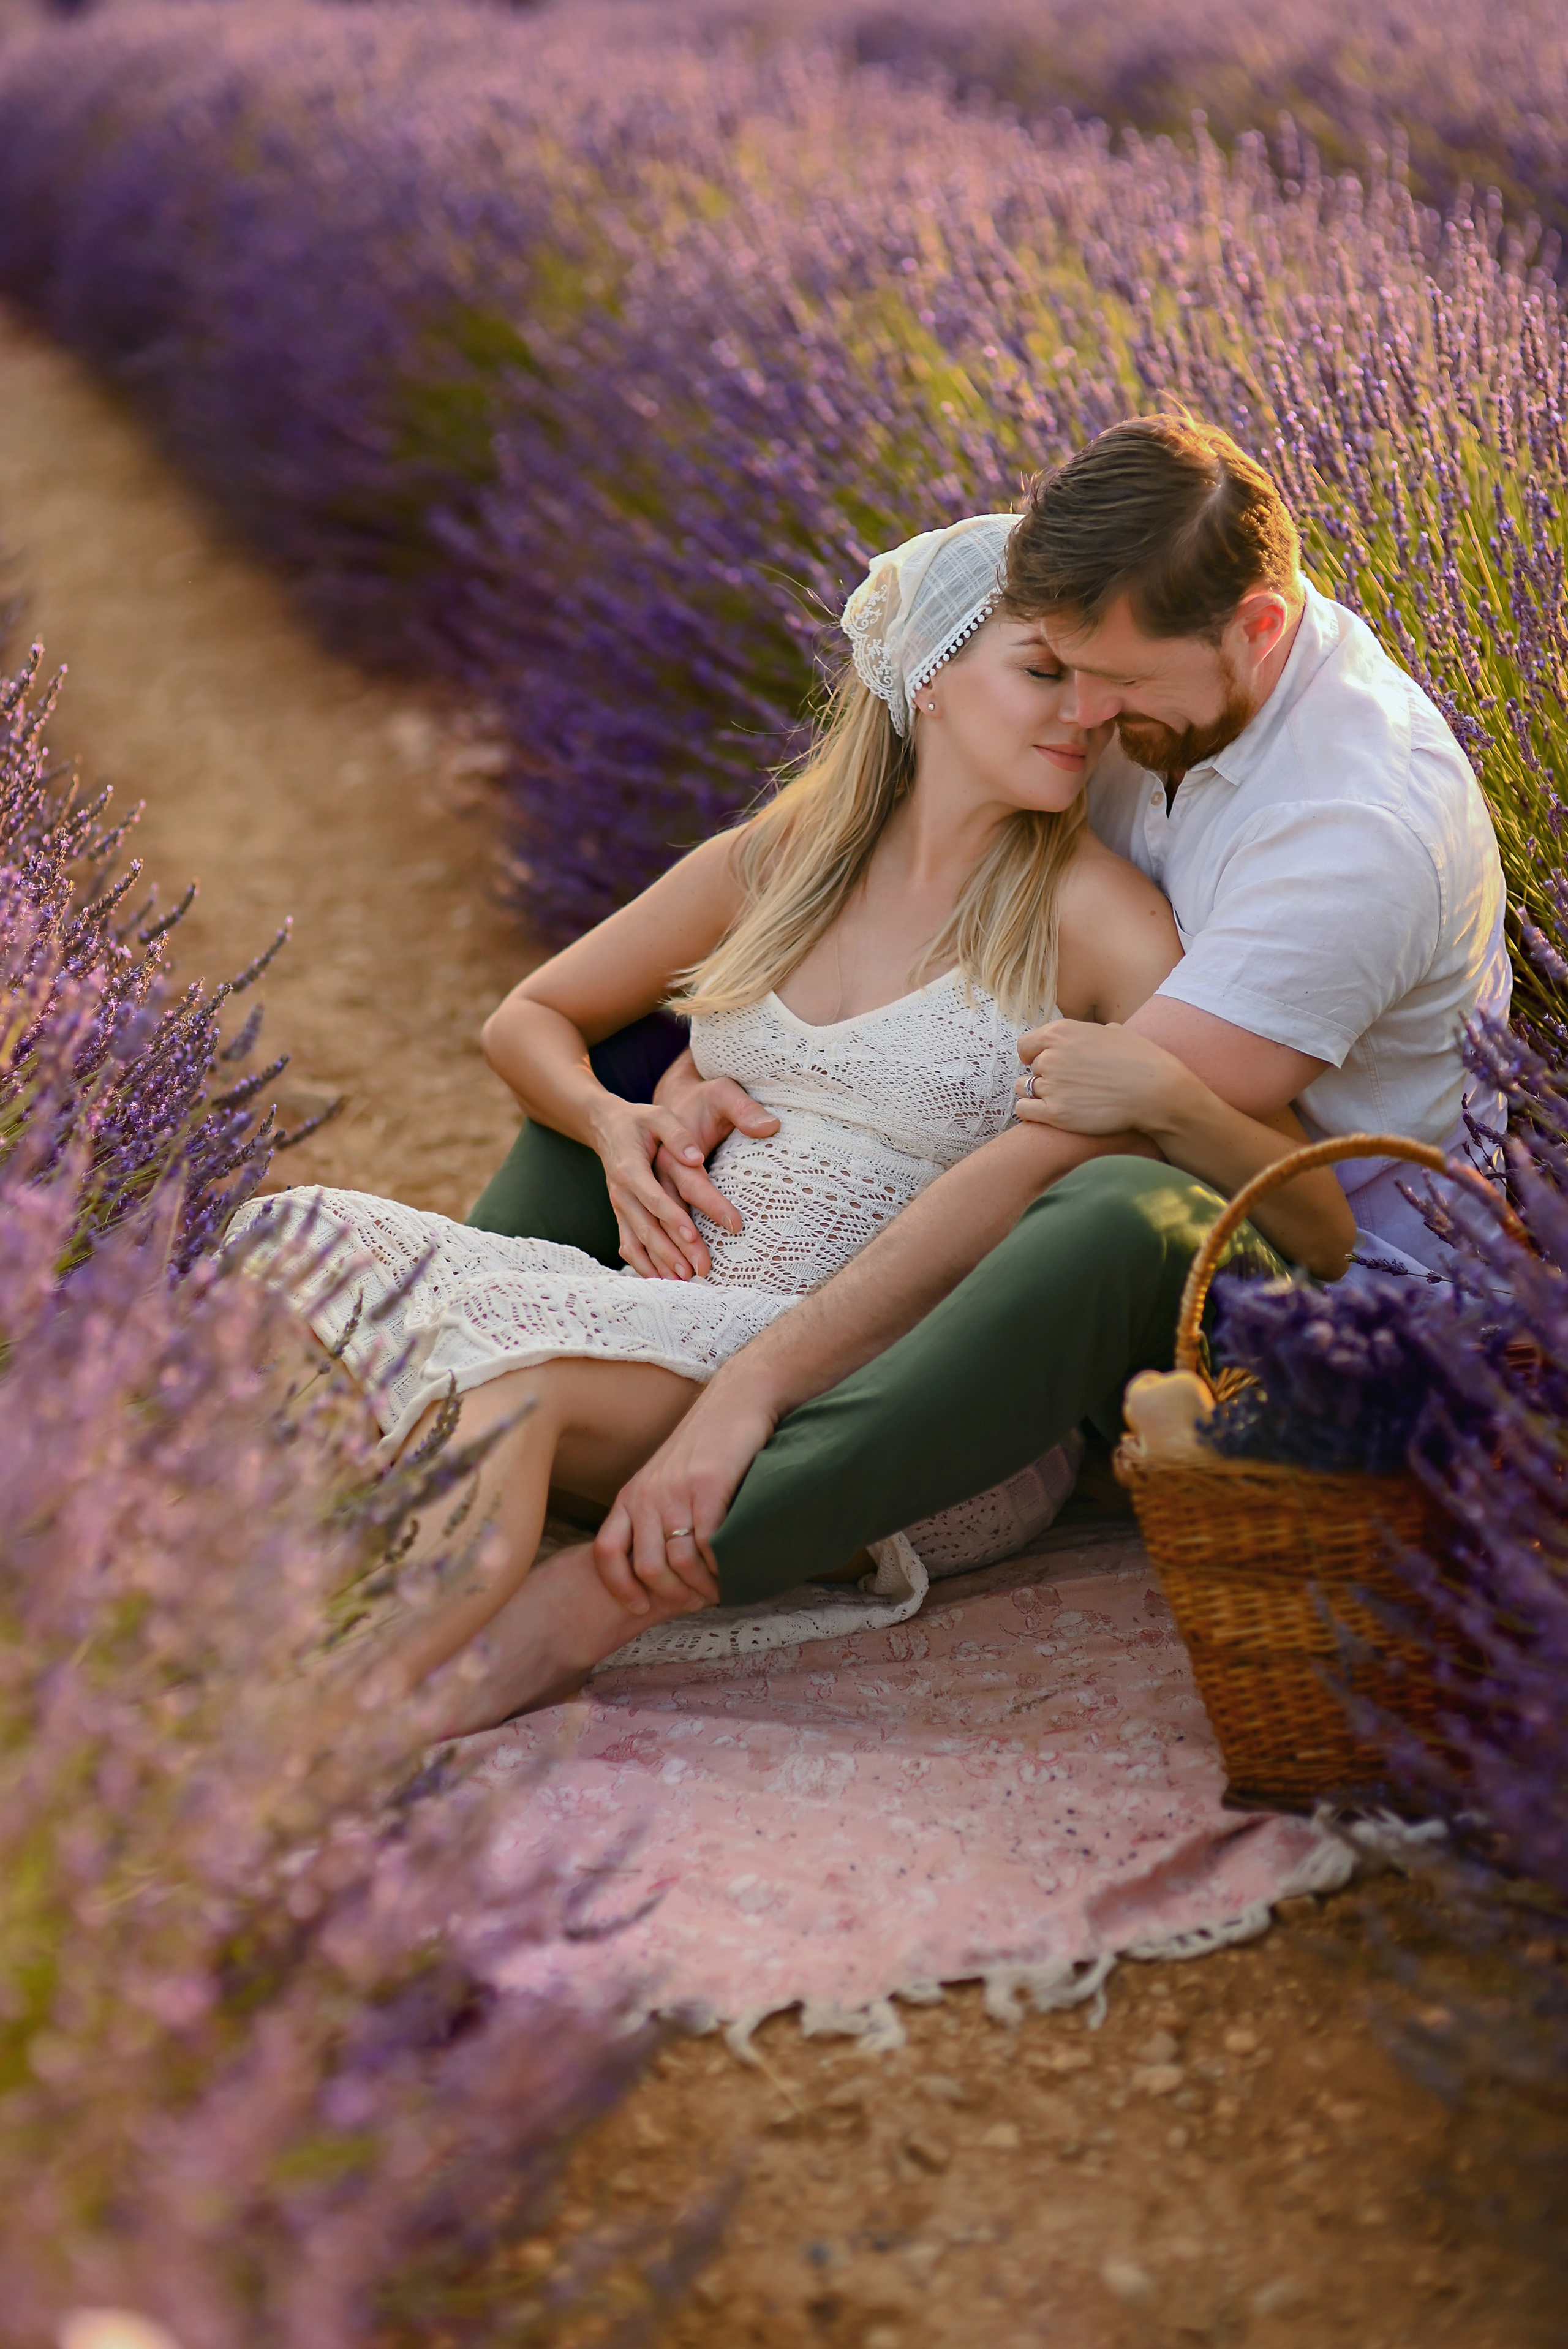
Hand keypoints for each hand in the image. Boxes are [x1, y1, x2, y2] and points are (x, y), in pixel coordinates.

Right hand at [589, 1096, 724, 1280]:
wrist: (606, 1128)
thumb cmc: (639, 1121)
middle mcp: (621, 1193)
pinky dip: (644, 1265)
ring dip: (659, 1264)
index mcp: (630, 1168)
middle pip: (648, 1227)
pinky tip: (662, 1280)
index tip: (692, 1234)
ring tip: (684, 1280)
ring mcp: (619, 1207)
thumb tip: (695, 1158)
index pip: (652, 1197)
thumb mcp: (658, 1116)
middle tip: (698, 1269)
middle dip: (672, 1251)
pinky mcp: (622, 1216)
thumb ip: (677, 1135)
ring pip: (638, 1242)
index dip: (672, 1216)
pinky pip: (629, 1245)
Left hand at [592, 1374, 776, 1613]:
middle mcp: (646, 1496)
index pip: (605, 1553)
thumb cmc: (706, 1448)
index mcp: (630, 1497)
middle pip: (646, 1568)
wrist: (736, 1401)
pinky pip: (708, 1543)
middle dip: (673, 1595)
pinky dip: (722, 1566)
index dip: (620, 1589)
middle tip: (697, 1602)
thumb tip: (663, 1570)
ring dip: (702, 1586)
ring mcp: (675, 1491)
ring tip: (720, 1589)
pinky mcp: (707, 1486)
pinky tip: (733, 1567)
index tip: (640, 1607)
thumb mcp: (666, 1482)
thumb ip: (657, 1518)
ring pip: (678, 1562)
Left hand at [1013, 1019, 1194, 1139]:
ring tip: (1057, 1098)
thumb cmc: (1141, 1061)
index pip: (1027, 1044)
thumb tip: (1087, 1036)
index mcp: (1061, 1033)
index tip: (1041, 1061)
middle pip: (1031, 1068)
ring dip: (1036, 1093)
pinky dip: (1030, 1111)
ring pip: (1024, 1088)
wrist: (1156, 1092)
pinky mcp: (1055, 1114)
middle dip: (1044, 1075)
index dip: (1033, 1054)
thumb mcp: (1114, 1032)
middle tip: (1065, 1084)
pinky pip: (1024, 1110)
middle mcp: (1050, 1057)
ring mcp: (1051, 1086)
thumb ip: (1090, 1033)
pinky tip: (1045, 1112)